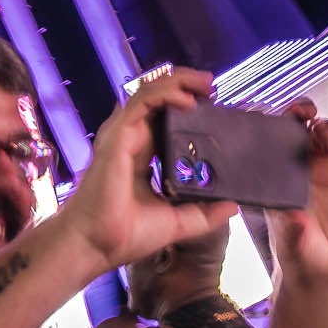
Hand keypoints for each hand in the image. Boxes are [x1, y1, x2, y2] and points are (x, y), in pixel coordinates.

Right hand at [54, 68, 235, 271]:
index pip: (163, 119)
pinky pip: (142, 102)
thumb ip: (204, 213)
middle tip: (212, 86)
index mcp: (141, 156)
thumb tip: (231, 206)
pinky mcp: (118, 135)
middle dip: (185, 85)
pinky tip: (187, 99)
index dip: (186, 107)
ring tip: (205, 82)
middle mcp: (130, 140)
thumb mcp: (177, 222)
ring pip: (149, 93)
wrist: (96, 246)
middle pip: (158, 100)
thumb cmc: (123, 236)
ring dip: (178, 81)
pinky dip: (165, 94)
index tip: (211, 105)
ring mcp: (122, 135)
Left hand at [264, 101, 327, 292]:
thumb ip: (293, 232)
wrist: (325, 268)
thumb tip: (295, 219)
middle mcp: (303, 166)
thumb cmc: (300, 254)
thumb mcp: (293, 246)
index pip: (278, 139)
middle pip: (305, 129)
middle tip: (314, 128)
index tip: (288, 116)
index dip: (282, 121)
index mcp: (280, 176)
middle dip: (309, 119)